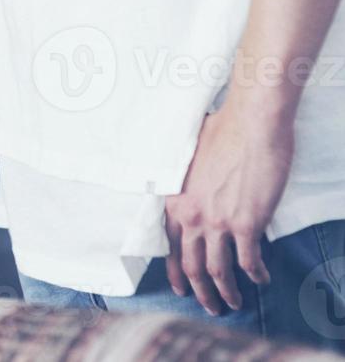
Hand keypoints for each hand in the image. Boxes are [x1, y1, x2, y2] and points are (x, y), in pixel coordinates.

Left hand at [163, 99, 292, 314]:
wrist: (250, 124)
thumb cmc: (222, 130)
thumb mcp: (188, 155)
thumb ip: (184, 176)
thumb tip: (185, 179)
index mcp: (175, 200)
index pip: (168, 245)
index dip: (174, 270)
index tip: (180, 286)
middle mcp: (192, 216)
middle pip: (191, 265)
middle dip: (199, 291)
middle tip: (208, 307)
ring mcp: (218, 222)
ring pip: (218, 271)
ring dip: (226, 293)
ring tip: (233, 304)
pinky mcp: (247, 224)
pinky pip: (249, 261)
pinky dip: (256, 274)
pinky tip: (262, 279)